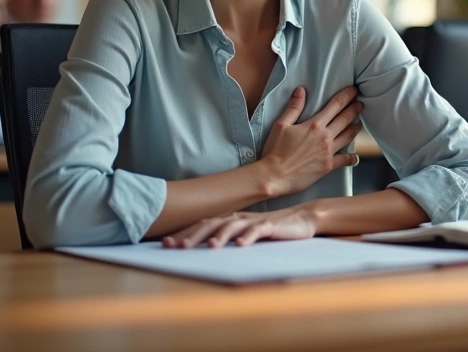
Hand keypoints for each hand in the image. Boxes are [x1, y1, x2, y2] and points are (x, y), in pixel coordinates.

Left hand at [161, 205, 318, 248]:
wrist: (302, 219)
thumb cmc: (270, 230)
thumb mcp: (245, 234)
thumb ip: (227, 238)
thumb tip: (203, 249)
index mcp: (229, 220)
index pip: (202, 225)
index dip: (184, 233)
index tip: (166, 244)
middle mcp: (238, 218)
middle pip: (212, 224)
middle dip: (193, 235)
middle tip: (178, 247)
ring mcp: (254, 221)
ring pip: (232, 226)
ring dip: (220, 236)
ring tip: (209, 247)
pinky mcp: (270, 226)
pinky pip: (258, 231)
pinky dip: (248, 237)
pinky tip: (240, 245)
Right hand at [260, 86, 362, 196]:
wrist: (275, 175)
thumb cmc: (275, 150)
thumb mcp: (281, 125)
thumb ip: (293, 107)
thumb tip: (301, 90)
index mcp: (314, 125)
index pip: (335, 106)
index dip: (346, 96)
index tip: (354, 90)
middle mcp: (325, 137)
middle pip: (345, 119)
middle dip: (354, 109)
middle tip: (361, 104)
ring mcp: (328, 152)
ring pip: (348, 137)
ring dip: (356, 128)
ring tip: (360, 123)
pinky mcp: (328, 166)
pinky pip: (345, 160)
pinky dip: (352, 158)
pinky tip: (356, 157)